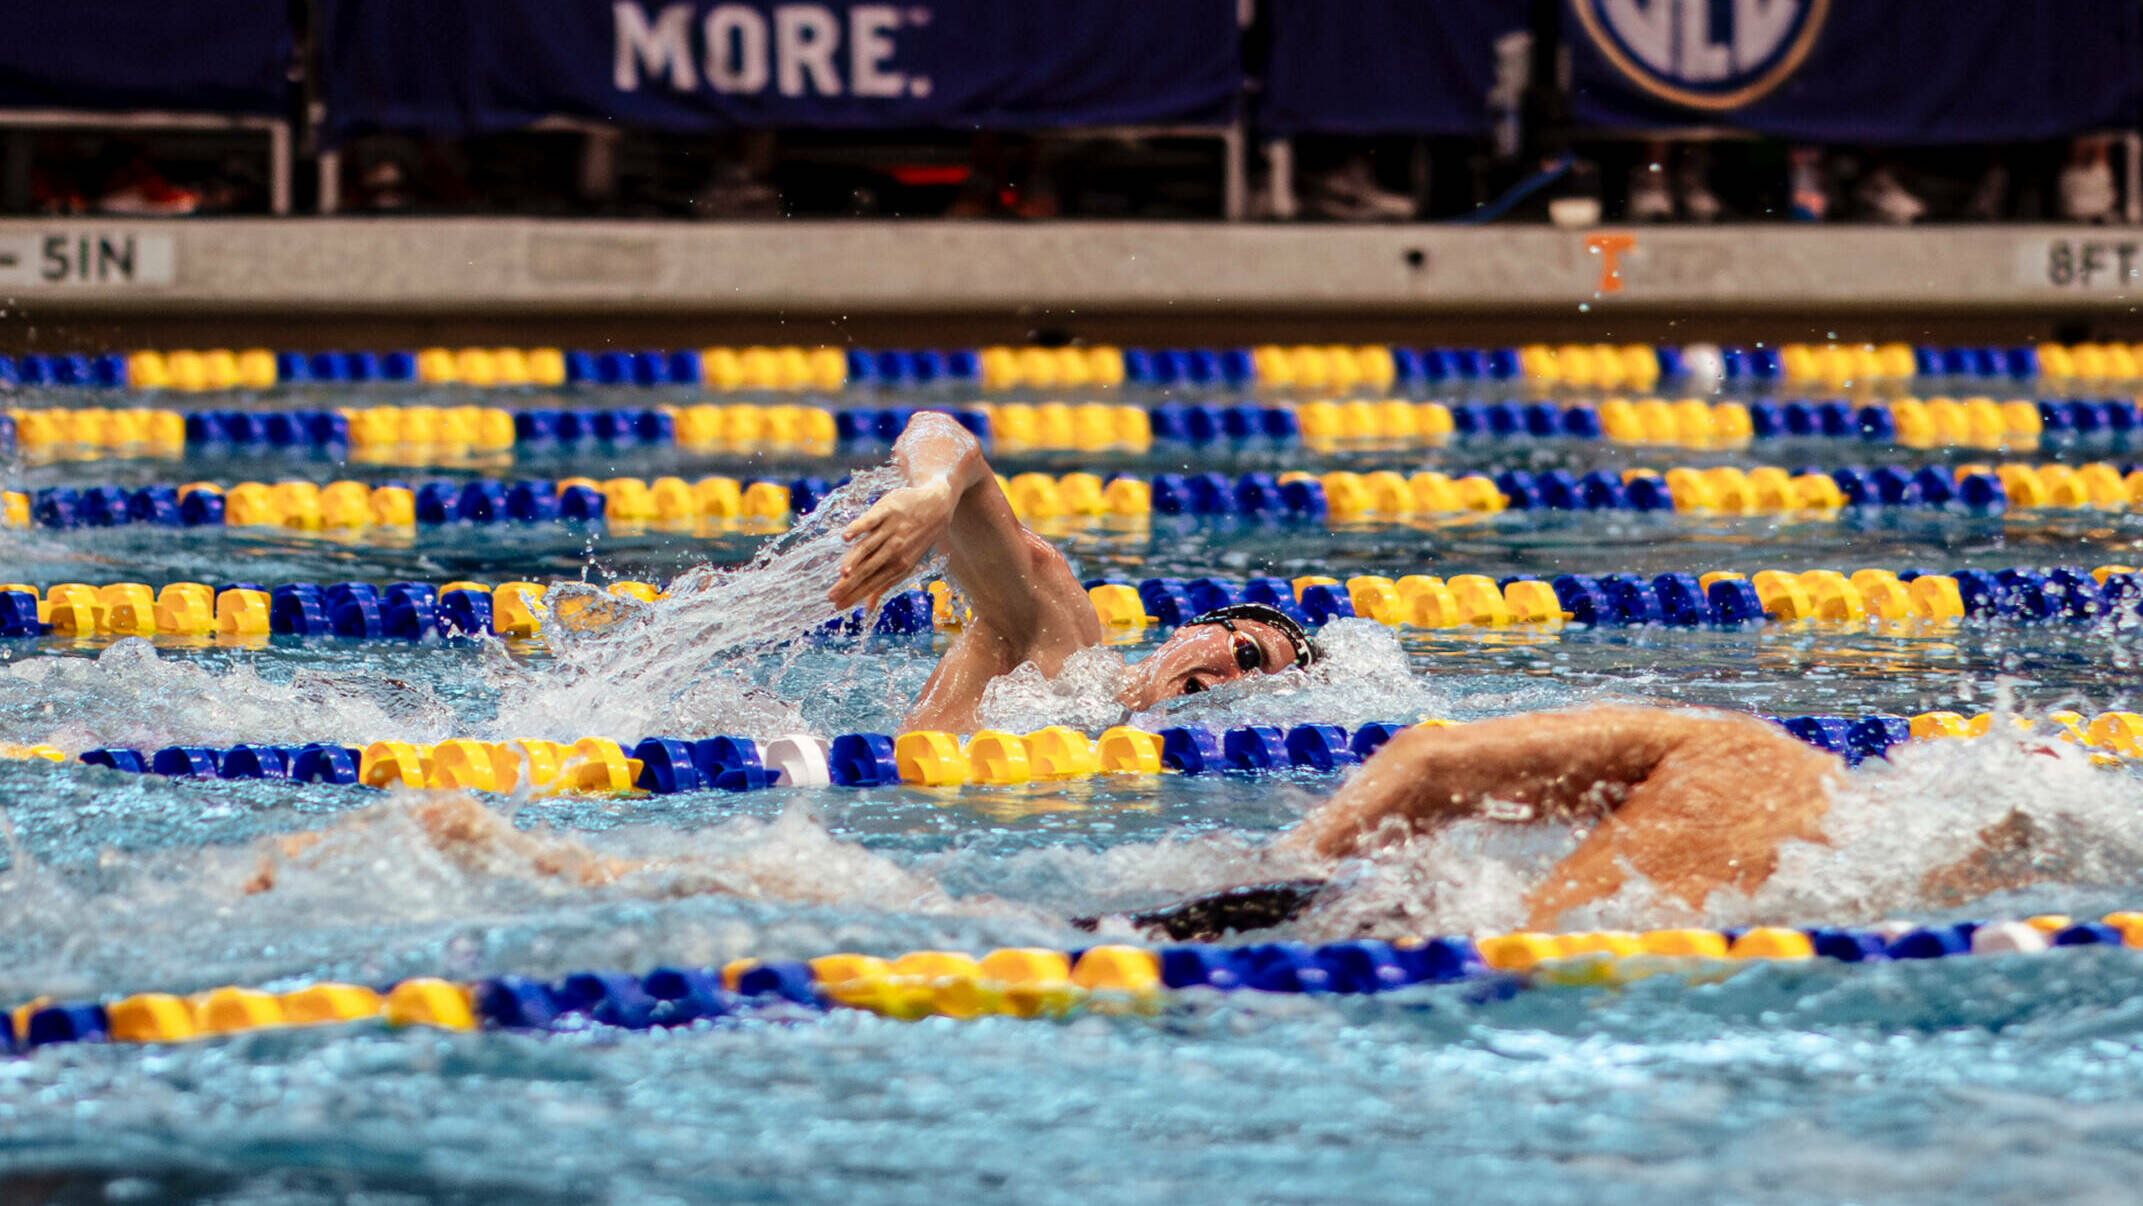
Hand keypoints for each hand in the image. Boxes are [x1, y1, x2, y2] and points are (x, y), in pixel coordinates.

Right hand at [830, 478, 955, 609]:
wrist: (937, 506)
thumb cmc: (916, 539)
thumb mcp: (905, 564)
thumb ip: (884, 585)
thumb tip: (868, 609)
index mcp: (898, 566)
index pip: (871, 583)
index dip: (854, 595)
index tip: (837, 606)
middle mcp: (894, 550)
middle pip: (867, 569)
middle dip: (849, 584)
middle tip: (831, 596)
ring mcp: (890, 530)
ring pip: (868, 547)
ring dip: (855, 560)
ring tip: (843, 574)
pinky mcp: (887, 510)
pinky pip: (871, 521)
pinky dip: (859, 528)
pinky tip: (846, 537)